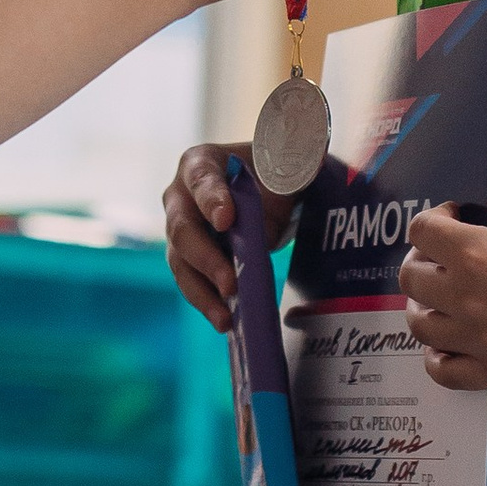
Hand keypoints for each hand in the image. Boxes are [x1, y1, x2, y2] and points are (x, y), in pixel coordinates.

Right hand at [162, 146, 289, 336]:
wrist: (264, 190)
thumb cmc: (267, 173)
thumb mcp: (280, 165)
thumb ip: (288, 170)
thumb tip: (307, 171)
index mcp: (199, 164)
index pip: (201, 180)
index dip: (212, 201)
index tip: (226, 221)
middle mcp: (179, 198)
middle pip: (183, 229)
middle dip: (207, 259)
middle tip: (230, 282)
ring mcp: (179, 231)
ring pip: (181, 263)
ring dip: (203, 292)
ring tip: (226, 317)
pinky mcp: (187, 260)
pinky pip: (191, 283)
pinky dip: (207, 303)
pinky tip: (225, 321)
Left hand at [401, 193, 486, 388]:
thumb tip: (477, 233)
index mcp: (473, 252)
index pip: (421, 232)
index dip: (434, 218)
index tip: (455, 217)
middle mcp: (467, 298)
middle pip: (411, 280)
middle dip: (423, 260)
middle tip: (443, 257)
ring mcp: (481, 340)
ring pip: (420, 326)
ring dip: (424, 305)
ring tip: (442, 297)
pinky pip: (445, 373)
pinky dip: (436, 357)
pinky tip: (448, 341)